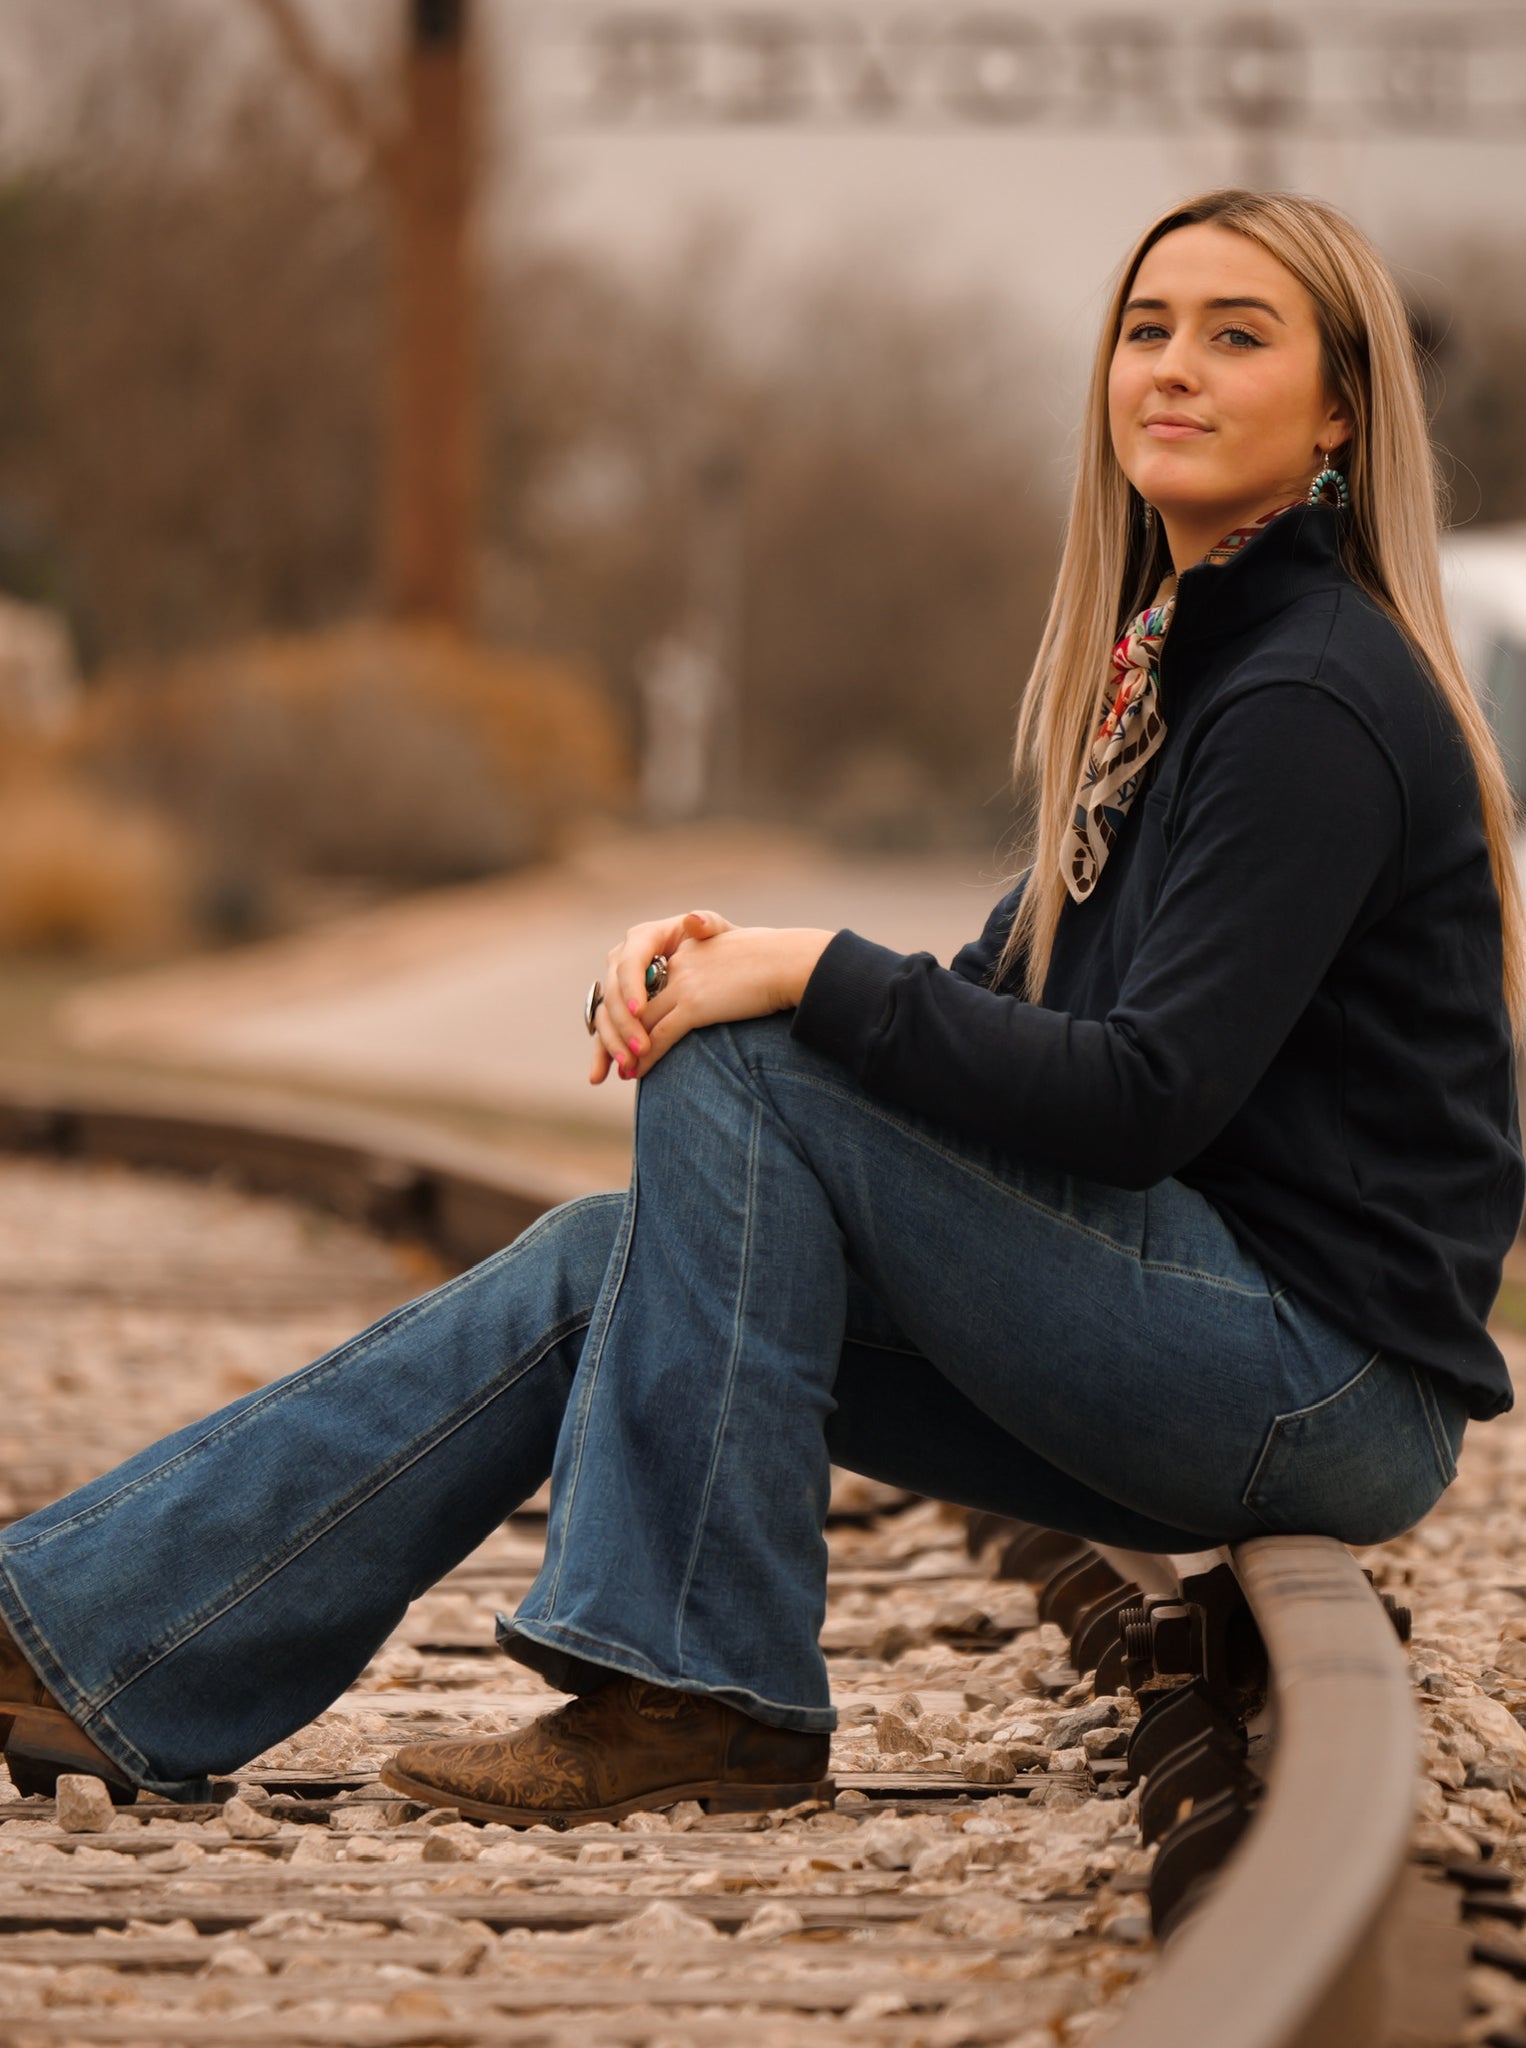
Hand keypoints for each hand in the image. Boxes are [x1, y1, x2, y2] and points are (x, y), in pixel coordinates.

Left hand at [588, 912, 833, 1084]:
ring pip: (640, 1022)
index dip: (628, 1009)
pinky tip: (636, 1073)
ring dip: (625, 1050)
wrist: (792, 962)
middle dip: (617, 1034)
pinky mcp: (694, 1005)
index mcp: (683, 950)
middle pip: (633, 1003)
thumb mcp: (737, 952)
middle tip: (609, 1060)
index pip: (643, 980)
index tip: (622, 1031)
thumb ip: (716, 963)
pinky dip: (644, 1058)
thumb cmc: (776, 960)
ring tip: (621, 1072)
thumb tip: (714, 986)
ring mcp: (683, 984)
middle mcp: (677, 964)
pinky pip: (659, 1036)